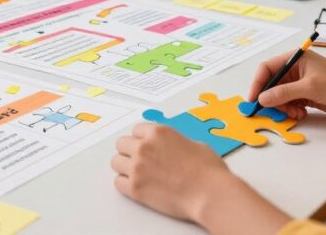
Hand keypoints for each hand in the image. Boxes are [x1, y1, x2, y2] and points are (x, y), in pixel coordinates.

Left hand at [112, 123, 233, 222]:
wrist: (209, 194)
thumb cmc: (208, 171)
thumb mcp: (195, 144)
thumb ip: (175, 142)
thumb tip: (171, 147)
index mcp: (158, 132)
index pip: (136, 130)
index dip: (142, 139)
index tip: (144, 145)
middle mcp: (144, 147)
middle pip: (122, 144)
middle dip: (130, 151)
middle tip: (139, 160)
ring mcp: (137, 167)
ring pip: (116, 162)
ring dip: (125, 166)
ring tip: (137, 173)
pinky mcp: (135, 188)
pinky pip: (118, 182)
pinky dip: (125, 184)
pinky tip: (137, 185)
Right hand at [247, 50, 325, 119]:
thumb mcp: (310, 87)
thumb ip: (284, 93)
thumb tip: (262, 98)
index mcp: (295, 59)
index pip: (268, 68)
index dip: (258, 83)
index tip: (253, 99)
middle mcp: (295, 69)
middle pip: (272, 84)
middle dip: (271, 98)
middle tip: (274, 111)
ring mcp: (301, 83)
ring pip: (280, 96)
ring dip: (283, 106)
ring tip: (294, 112)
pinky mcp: (306, 95)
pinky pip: (290, 102)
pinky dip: (291, 109)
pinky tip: (301, 113)